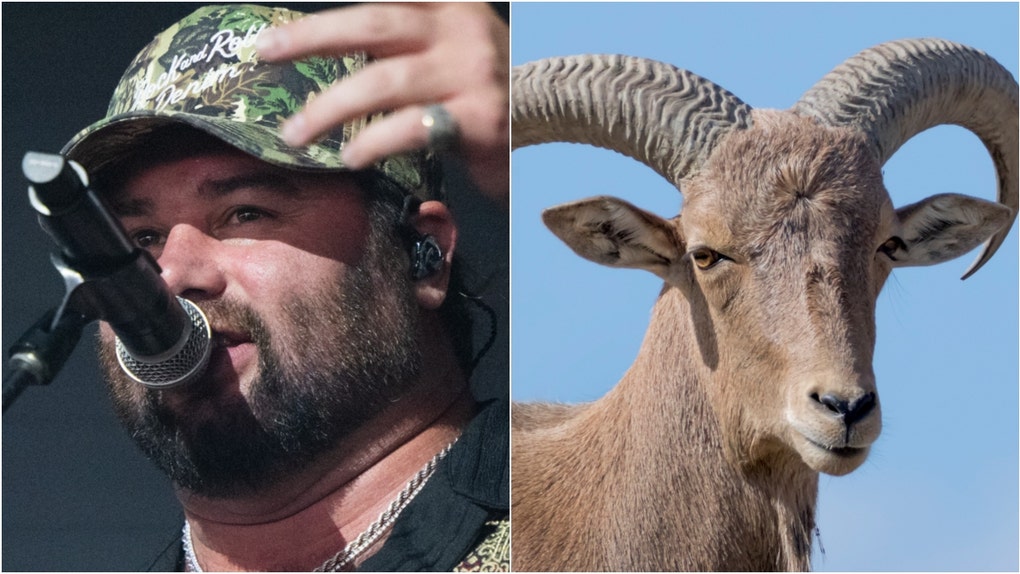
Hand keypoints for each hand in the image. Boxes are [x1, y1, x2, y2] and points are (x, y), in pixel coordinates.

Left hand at [256, 3, 508, 201]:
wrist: (556, 121)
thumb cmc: (490, 88)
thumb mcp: (455, 44)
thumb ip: (406, 39)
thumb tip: (333, 48)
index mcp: (450, 5)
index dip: (333, 8)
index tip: (279, 24)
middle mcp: (460, 30)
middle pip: (370, 26)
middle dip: (309, 38)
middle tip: (266, 52)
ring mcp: (470, 73)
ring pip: (382, 83)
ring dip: (328, 109)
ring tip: (295, 134)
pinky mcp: (477, 119)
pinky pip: (410, 128)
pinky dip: (372, 142)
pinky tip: (349, 156)